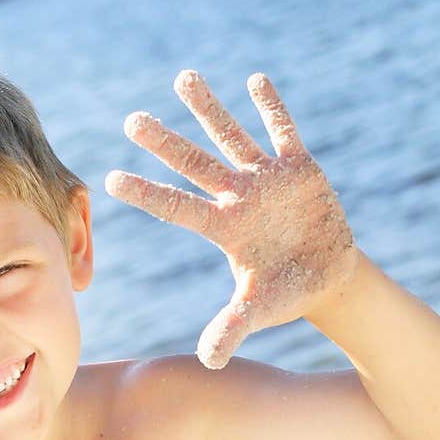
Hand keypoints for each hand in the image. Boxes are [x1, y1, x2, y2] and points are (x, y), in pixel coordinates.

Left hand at [104, 70, 360, 368]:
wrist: (328, 279)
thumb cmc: (286, 294)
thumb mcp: (259, 311)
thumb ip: (232, 328)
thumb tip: (209, 361)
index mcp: (223, 229)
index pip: (176, 207)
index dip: (146, 194)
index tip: (111, 180)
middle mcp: (237, 198)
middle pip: (193, 164)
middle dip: (164, 142)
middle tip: (131, 119)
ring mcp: (265, 181)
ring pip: (230, 137)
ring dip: (208, 109)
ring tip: (183, 78)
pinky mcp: (299, 169)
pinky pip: (283, 132)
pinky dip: (272, 108)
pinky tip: (255, 80)